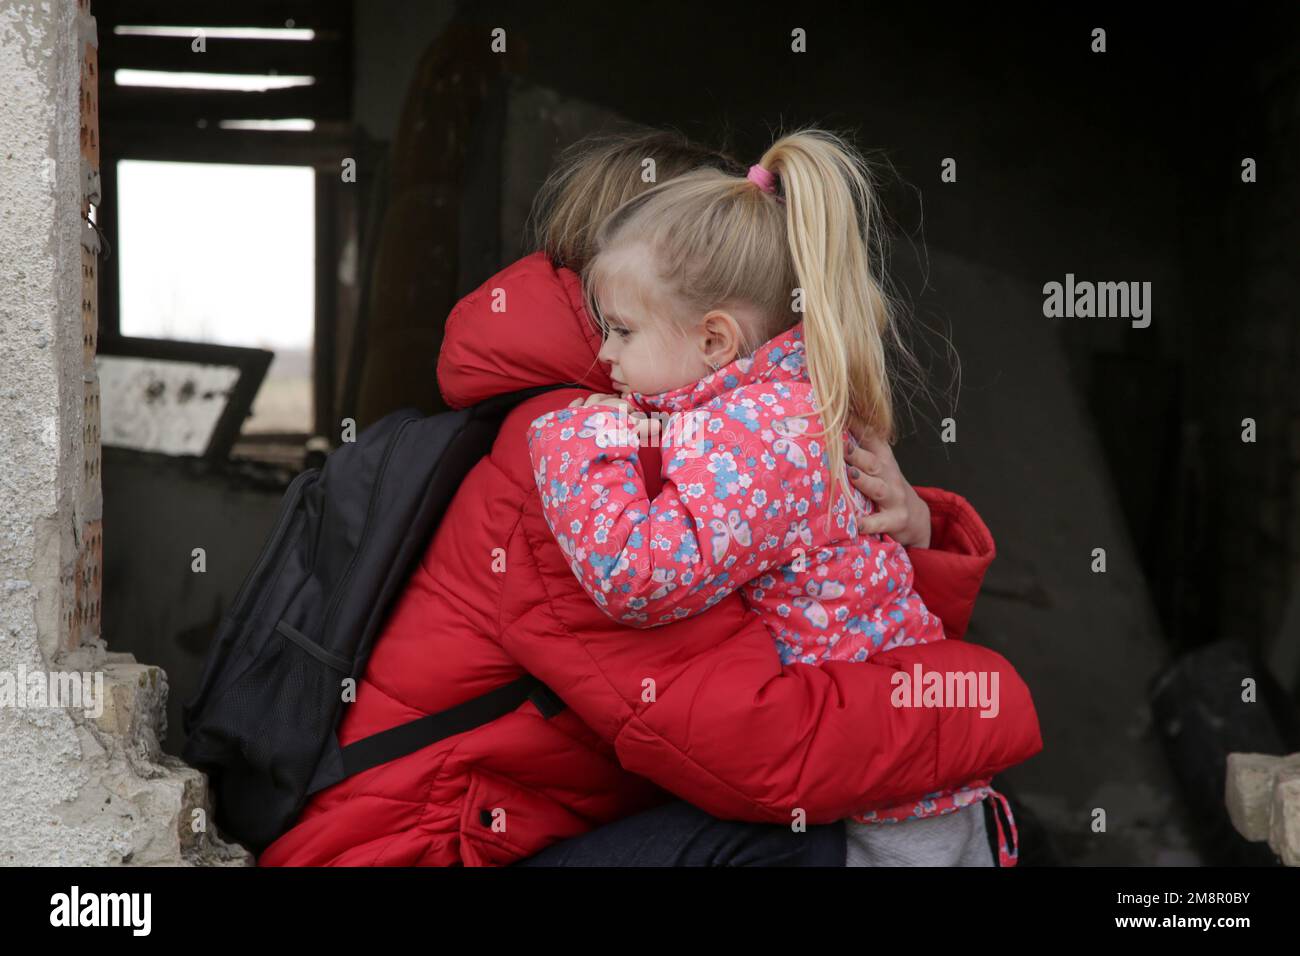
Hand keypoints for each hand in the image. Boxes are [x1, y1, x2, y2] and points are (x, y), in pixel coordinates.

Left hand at [569, 393, 653, 443]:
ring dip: (599, 399)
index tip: (635, 416)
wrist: (581, 449)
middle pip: (608, 400)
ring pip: (592, 400)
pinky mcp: (569, 417)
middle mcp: (597, 406)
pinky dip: (577, 402)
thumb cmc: (607, 440)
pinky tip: (580, 400)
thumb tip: (660, 424)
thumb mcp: (629, 433)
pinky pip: (573, 406)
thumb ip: (643, 427)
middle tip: (621, 406)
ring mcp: (582, 411)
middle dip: (615, 402)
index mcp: (612, 409)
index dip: (631, 411)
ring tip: (604, 399)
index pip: (624, 405)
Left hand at [845, 429, 930, 548]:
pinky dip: (869, 523)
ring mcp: (894, 498)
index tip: (843, 414)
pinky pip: (881, 522)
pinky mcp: (896, 520)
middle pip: (873, 462)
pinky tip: (856, 524)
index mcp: (883, 459)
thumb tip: (834, 424)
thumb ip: (862, 448)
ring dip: (864, 481)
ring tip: (851, 475)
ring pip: (878, 488)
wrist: (916, 517)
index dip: (859, 425)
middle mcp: (889, 475)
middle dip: (857, 454)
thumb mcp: (879, 465)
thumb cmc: (887, 487)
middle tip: (841, 446)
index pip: (872, 438)